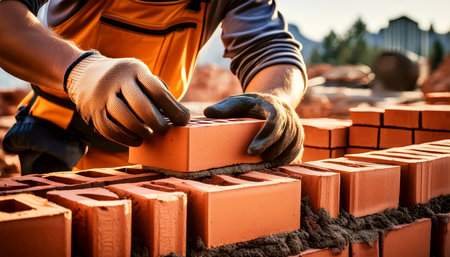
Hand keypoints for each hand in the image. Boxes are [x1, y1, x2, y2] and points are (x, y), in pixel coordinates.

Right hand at [66, 53, 189, 146]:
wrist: (85, 73)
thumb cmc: (125, 79)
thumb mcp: (141, 75)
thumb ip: (159, 91)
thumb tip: (180, 115)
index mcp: (134, 69)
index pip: (157, 90)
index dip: (174, 108)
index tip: (184, 120)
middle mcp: (117, 80)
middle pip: (141, 105)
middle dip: (157, 122)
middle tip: (165, 130)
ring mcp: (102, 95)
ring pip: (124, 118)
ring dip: (141, 131)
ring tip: (150, 134)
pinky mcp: (92, 110)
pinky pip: (109, 129)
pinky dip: (125, 138)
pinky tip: (137, 140)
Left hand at [204, 93, 303, 164]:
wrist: (271, 103)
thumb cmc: (250, 105)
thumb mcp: (237, 102)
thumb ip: (225, 107)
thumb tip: (207, 112)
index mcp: (273, 105)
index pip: (276, 119)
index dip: (265, 137)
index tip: (250, 151)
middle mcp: (288, 114)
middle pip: (287, 135)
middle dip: (272, 150)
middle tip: (256, 160)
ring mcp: (296, 126)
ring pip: (294, 144)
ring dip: (280, 156)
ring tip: (264, 164)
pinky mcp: (298, 137)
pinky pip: (297, 151)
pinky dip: (286, 160)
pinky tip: (274, 165)